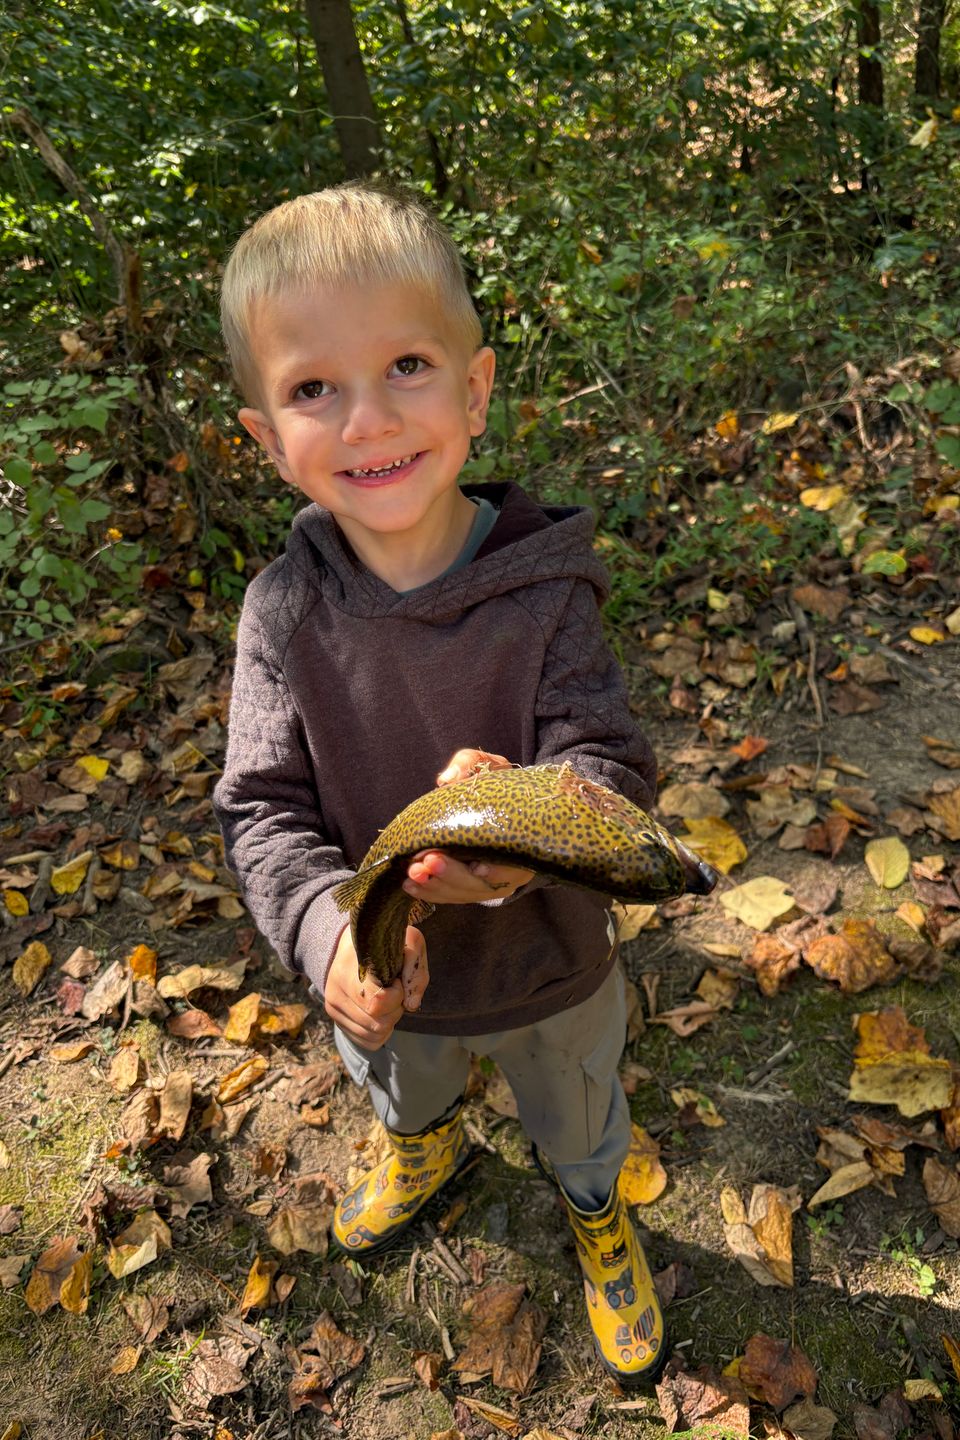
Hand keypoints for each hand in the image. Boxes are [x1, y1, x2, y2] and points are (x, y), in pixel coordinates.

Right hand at [323, 923, 427, 1048]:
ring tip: (386, 998)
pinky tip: (381, 1012)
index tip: (397, 979)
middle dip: (396, 1009)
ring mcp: (333, 1007)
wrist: (357, 943)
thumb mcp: (409, 943)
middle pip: (378, 1024)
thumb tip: (411, 1005)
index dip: (396, 995)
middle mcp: (335, 990)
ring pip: (373, 1035)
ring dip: (389, 1021)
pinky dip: (381, 1032)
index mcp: (350, 968)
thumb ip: (416, 970)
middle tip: (394, 989)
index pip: (377, 1002)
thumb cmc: (386, 944)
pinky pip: (367, 1042)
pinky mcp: (336, 1019)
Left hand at [403, 747, 533, 904]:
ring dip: (436, 887)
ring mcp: (492, 881)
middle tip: (427, 862)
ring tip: (412, 875)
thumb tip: (446, 780)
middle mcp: (512, 868)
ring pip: (465, 893)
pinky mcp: (472, 886)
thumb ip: (469, 765)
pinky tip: (410, 885)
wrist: (496, 798)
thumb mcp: (487, 765)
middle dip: (453, 876)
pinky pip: (453, 895)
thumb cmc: (494, 780)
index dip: (497, 870)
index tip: (476, 867)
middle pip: (484, 884)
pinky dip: (431, 892)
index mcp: (523, 839)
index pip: (514, 864)